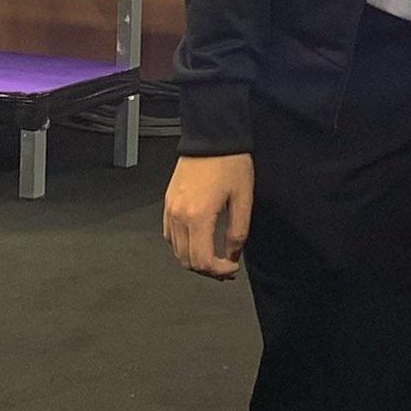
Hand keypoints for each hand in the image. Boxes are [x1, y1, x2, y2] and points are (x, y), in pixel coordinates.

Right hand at [163, 153, 253, 278]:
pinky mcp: (168, 203)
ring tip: (215, 258)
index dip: (219, 271)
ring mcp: (170, 210)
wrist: (211, 138)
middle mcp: (178, 216)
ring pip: (176, 250)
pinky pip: (170, 235)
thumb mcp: (243, 199)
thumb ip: (237, 232)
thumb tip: (232, 255)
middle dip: (208, 270)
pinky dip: (184, 245)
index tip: (233, 269)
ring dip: (195, 259)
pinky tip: (200, 242)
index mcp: (198, 217)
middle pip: (186, 260)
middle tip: (226, 269)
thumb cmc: (229, 164)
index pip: (202, 261)